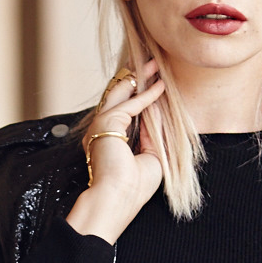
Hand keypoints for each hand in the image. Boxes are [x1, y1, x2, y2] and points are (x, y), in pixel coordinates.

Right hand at [67, 57, 166, 242]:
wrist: (115, 199)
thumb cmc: (132, 187)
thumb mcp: (150, 157)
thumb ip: (153, 135)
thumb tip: (160, 113)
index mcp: (107, 140)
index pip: (123, 111)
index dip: (138, 96)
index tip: (153, 83)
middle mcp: (100, 131)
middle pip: (118, 96)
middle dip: (136, 78)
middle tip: (151, 63)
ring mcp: (100, 125)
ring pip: (120, 93)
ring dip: (139, 77)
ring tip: (155, 64)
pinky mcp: (106, 123)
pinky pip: (130, 104)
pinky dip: (147, 95)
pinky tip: (161, 86)